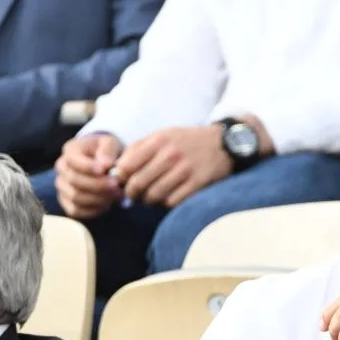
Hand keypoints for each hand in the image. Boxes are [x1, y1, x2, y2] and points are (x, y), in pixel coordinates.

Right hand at [55, 134, 123, 219]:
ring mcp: (62, 186)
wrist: (105, 164)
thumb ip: (108, 150)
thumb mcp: (110, 143)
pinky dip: (93, 210)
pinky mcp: (66, 202)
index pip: (74, 161)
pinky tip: (107, 204)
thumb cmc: (107, 152)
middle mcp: (62, 168)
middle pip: (75, 181)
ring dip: (98, 199)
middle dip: (98, 186)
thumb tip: (105, 164)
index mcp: (71, 150)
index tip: (106, 170)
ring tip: (116, 196)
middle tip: (117, 187)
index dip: (88, 167)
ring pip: (75, 197)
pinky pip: (76, 211)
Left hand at [116, 126, 231, 207]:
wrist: (223, 144)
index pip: (126, 166)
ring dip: (149, 200)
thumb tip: (116, 170)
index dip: (120, 178)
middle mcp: (170, 155)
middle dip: (132, 193)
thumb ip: (139, 149)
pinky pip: (172, 202)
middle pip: (138, 183)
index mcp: (158, 141)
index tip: (123, 182)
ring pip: (154, 195)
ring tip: (151, 197)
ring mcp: (185, 170)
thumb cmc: (187, 142)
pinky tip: (168, 197)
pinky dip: (167, 203)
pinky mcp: (197, 183)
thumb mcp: (162, 135)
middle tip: (134, 195)